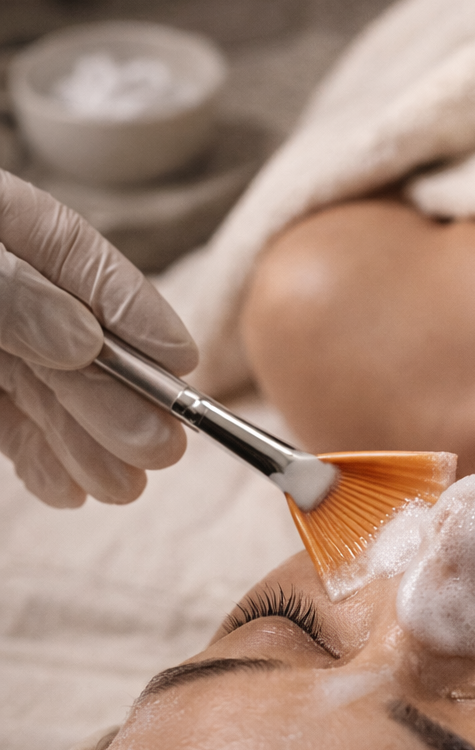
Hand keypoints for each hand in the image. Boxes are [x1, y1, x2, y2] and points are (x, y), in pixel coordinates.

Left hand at [0, 171, 198, 506]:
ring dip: (86, 442)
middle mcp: (1, 284)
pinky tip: (67, 489)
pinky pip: (6, 420)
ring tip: (121, 488)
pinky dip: (36, 457)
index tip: (182, 363)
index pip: (79, 260)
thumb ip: (9, 293)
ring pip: (43, 389)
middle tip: (160, 450)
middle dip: (119, 399)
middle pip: (71, 340)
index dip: (137, 312)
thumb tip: (86, 340)